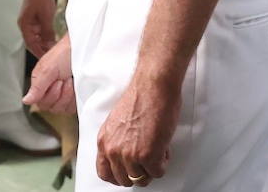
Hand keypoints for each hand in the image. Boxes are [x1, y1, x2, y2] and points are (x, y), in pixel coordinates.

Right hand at [18, 0, 58, 57]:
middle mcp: (25, 24)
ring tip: (54, 47)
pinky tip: (53, 36)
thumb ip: (47, 32)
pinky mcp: (34, 17)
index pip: (30, 44)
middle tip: (51, 55)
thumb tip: (50, 43)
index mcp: (24, 25)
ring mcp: (29, 20)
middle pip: (32, 41)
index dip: (38, 52)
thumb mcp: (46, 18)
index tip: (46, 59)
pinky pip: (39, 30)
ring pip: (36, 36)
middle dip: (42, 48)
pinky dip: (45, 34)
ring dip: (44, 41)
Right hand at [22, 34, 74, 114]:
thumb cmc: (65, 53)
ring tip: (69, 80)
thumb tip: (26, 100)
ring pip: (62, 109)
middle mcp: (51, 91)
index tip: (54, 82)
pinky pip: (73, 108)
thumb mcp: (47, 68)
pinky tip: (76, 86)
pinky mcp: (76, 100)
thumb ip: (37, 86)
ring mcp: (65, 97)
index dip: (48, 95)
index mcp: (41, 84)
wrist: (83, 50)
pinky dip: (75, 98)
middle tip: (61, 79)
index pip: (39, 103)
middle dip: (58, 94)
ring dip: (67, 95)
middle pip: (50, 108)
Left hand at [94, 73, 179, 187]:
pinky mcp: (148, 156)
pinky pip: (157, 172)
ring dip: (151, 167)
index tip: (128, 172)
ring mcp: (129, 155)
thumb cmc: (139, 99)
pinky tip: (162, 147)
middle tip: (147, 159)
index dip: (118, 176)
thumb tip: (123, 156)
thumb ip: (116, 142)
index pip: (104, 173)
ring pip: (142, 179)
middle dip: (138, 172)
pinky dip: (163, 163)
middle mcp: (113, 149)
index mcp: (104, 140)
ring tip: (155, 149)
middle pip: (124, 179)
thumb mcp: (116, 124)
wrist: (152, 88)